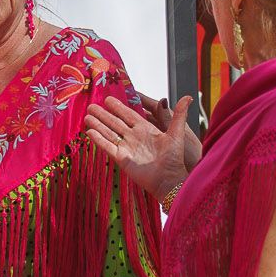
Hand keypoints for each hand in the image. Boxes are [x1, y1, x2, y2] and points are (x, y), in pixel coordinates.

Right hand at [83, 93, 198, 199]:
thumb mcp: (177, 133)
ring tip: (87, 117)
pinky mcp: (121, 158)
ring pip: (109, 133)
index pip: (129, 114)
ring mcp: (127, 147)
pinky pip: (108, 146)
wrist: (168, 179)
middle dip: (103, 114)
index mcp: (146, 129)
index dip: (119, 107)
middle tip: (91, 106)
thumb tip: (188, 96)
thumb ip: (178, 115)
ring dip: (98, 125)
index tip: (108, 99)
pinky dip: (98, 139)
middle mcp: (134, 137)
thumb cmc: (174, 158)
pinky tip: (89, 132)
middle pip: (115, 123)